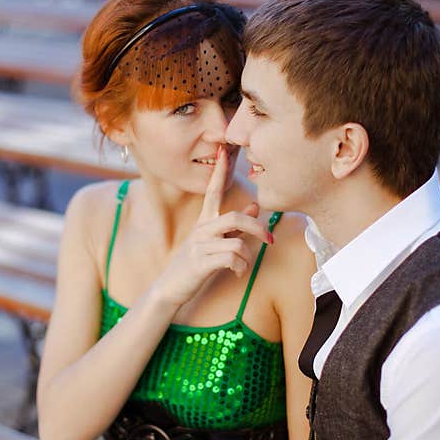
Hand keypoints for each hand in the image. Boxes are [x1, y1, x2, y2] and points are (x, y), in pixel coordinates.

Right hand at [152, 145, 272, 308]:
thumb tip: (254, 207)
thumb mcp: (213, 242)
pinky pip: (232, 259)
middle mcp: (201, 230)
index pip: (212, 191)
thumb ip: (235, 226)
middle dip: (258, 228)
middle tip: (270, 239)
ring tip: (242, 266)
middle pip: (236, 218)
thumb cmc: (194, 264)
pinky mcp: (201, 263)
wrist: (169, 288)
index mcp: (204, 222)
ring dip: (247, 257)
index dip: (219, 171)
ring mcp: (200, 246)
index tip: (224, 150)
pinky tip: (237, 274)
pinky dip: (240, 268)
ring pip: (237, 243)